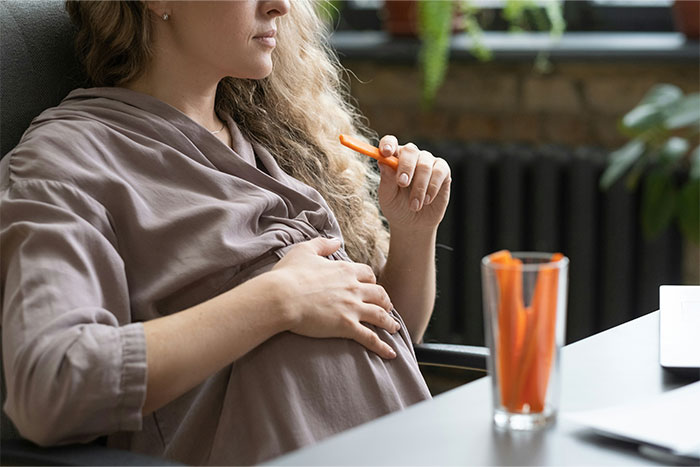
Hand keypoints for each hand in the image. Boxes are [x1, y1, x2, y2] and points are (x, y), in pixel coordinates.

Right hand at [270, 237, 399, 358]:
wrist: (281, 297)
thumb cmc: (288, 274)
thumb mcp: (304, 250)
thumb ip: (322, 244)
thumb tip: (336, 240)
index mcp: (345, 270)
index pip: (367, 274)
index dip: (372, 281)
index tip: (372, 286)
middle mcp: (353, 288)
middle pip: (379, 294)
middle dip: (385, 301)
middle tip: (387, 307)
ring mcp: (352, 308)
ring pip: (379, 315)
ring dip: (389, 322)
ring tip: (394, 328)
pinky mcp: (346, 326)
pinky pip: (370, 338)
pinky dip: (382, 346)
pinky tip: (390, 354)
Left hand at [376, 135, 450, 231]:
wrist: (413, 224)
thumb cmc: (397, 207)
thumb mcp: (387, 196)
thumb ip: (386, 179)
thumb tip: (383, 161)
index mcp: (393, 158)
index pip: (390, 142)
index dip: (388, 144)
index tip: (386, 153)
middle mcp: (411, 157)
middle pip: (410, 151)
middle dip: (406, 167)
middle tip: (402, 183)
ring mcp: (427, 162)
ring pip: (424, 165)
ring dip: (419, 187)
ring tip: (414, 205)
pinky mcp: (442, 171)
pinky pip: (439, 172)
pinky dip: (432, 187)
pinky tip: (427, 200)